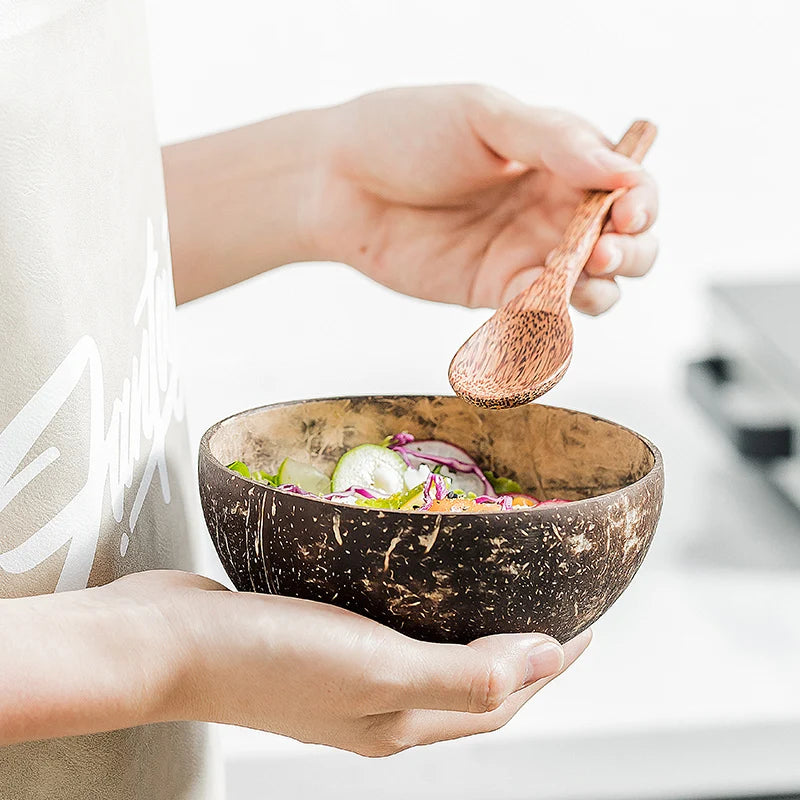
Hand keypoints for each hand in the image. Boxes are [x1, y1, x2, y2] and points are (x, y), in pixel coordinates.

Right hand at [151, 571, 589, 755]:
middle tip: (548, 604)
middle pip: (470, 683)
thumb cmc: (270, 656)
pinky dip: (417, 611)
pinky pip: (388, 629)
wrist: (170, 644)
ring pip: (430, 656)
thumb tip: (546, 662)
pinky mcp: (315, 642)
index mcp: (397, 723)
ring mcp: (343, 677)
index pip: (498, 699)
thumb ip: (464, 672)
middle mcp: (376, 708)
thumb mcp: (377, 669)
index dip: (549, 668)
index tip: (588, 626)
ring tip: (491, 590)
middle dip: (518, 652)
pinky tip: (410, 581)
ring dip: (467, 629)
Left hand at [311, 85, 657, 314]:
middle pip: (626, 244)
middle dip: (631, 254)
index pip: (630, 185)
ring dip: (599, 291)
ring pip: (594, 287)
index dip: (641, 203)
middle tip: (601, 252)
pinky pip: (540, 315)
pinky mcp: (494, 293)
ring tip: (572, 281)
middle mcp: (552, 208)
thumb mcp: (483, 116)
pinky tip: (535, 310)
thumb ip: (555, 142)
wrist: (337, 183)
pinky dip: (550, 320)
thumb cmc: (405, 132)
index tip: (626, 213)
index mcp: (561, 157)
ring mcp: (526, 254)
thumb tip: (626, 172)